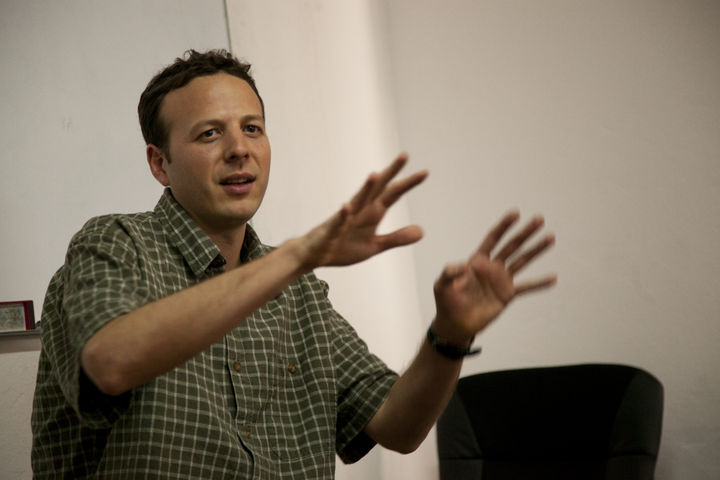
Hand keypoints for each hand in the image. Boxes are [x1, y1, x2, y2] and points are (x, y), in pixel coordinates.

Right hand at [297, 153, 427, 270]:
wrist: (314, 255)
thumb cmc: (343, 247)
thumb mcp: (375, 246)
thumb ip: (397, 238)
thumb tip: (422, 231)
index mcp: (372, 213)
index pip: (393, 194)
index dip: (408, 184)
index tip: (425, 172)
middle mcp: (360, 210)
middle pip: (378, 189)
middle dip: (391, 173)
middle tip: (405, 155)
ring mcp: (345, 218)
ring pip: (358, 200)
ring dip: (366, 188)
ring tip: (376, 174)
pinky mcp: (331, 230)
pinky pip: (337, 222)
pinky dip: (343, 215)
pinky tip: (347, 207)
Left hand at [432, 211, 555, 341]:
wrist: (455, 323)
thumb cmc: (447, 301)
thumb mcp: (442, 285)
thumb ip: (449, 272)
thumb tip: (463, 266)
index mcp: (477, 260)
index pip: (493, 238)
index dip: (503, 226)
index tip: (516, 213)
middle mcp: (492, 266)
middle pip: (511, 245)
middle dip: (525, 232)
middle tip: (539, 219)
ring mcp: (501, 280)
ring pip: (522, 261)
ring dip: (536, 250)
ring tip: (551, 238)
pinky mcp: (507, 294)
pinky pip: (526, 287)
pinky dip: (539, 283)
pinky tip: (553, 278)